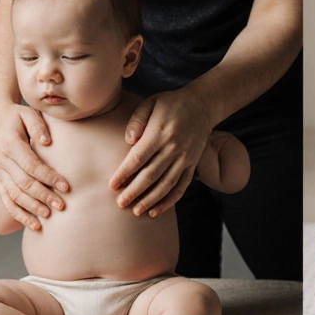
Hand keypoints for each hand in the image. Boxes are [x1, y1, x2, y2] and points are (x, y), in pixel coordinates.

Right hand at [0, 100, 68, 230]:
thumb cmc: (15, 115)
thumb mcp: (27, 113)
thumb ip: (38, 126)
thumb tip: (47, 142)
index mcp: (11, 145)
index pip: (32, 166)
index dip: (49, 178)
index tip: (66, 187)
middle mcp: (2, 161)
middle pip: (24, 184)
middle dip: (44, 196)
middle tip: (62, 206)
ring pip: (15, 195)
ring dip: (32, 208)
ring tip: (49, 217)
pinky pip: (7, 201)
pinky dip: (19, 214)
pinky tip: (33, 224)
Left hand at [109, 89, 213, 216]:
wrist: (202, 105)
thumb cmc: (170, 104)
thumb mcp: (151, 103)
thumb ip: (137, 120)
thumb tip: (128, 140)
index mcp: (160, 132)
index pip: (138, 158)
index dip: (124, 173)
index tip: (112, 185)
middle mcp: (173, 148)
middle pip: (151, 175)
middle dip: (134, 191)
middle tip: (120, 204)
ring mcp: (185, 158)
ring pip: (166, 184)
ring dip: (151, 200)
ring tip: (136, 211)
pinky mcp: (192, 164)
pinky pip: (181, 187)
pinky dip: (169, 201)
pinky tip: (156, 210)